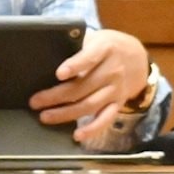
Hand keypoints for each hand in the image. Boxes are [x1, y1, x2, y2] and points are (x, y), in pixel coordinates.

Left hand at [31, 28, 151, 141]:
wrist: (138, 58)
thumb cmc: (109, 47)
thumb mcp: (97, 38)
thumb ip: (78, 45)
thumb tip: (48, 56)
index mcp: (106, 49)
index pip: (90, 58)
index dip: (75, 66)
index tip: (59, 74)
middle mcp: (113, 70)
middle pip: (83, 86)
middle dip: (56, 96)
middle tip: (35, 101)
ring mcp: (116, 89)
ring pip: (89, 104)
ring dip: (66, 113)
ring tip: (45, 116)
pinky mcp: (118, 103)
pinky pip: (106, 118)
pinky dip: (92, 129)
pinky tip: (78, 135)